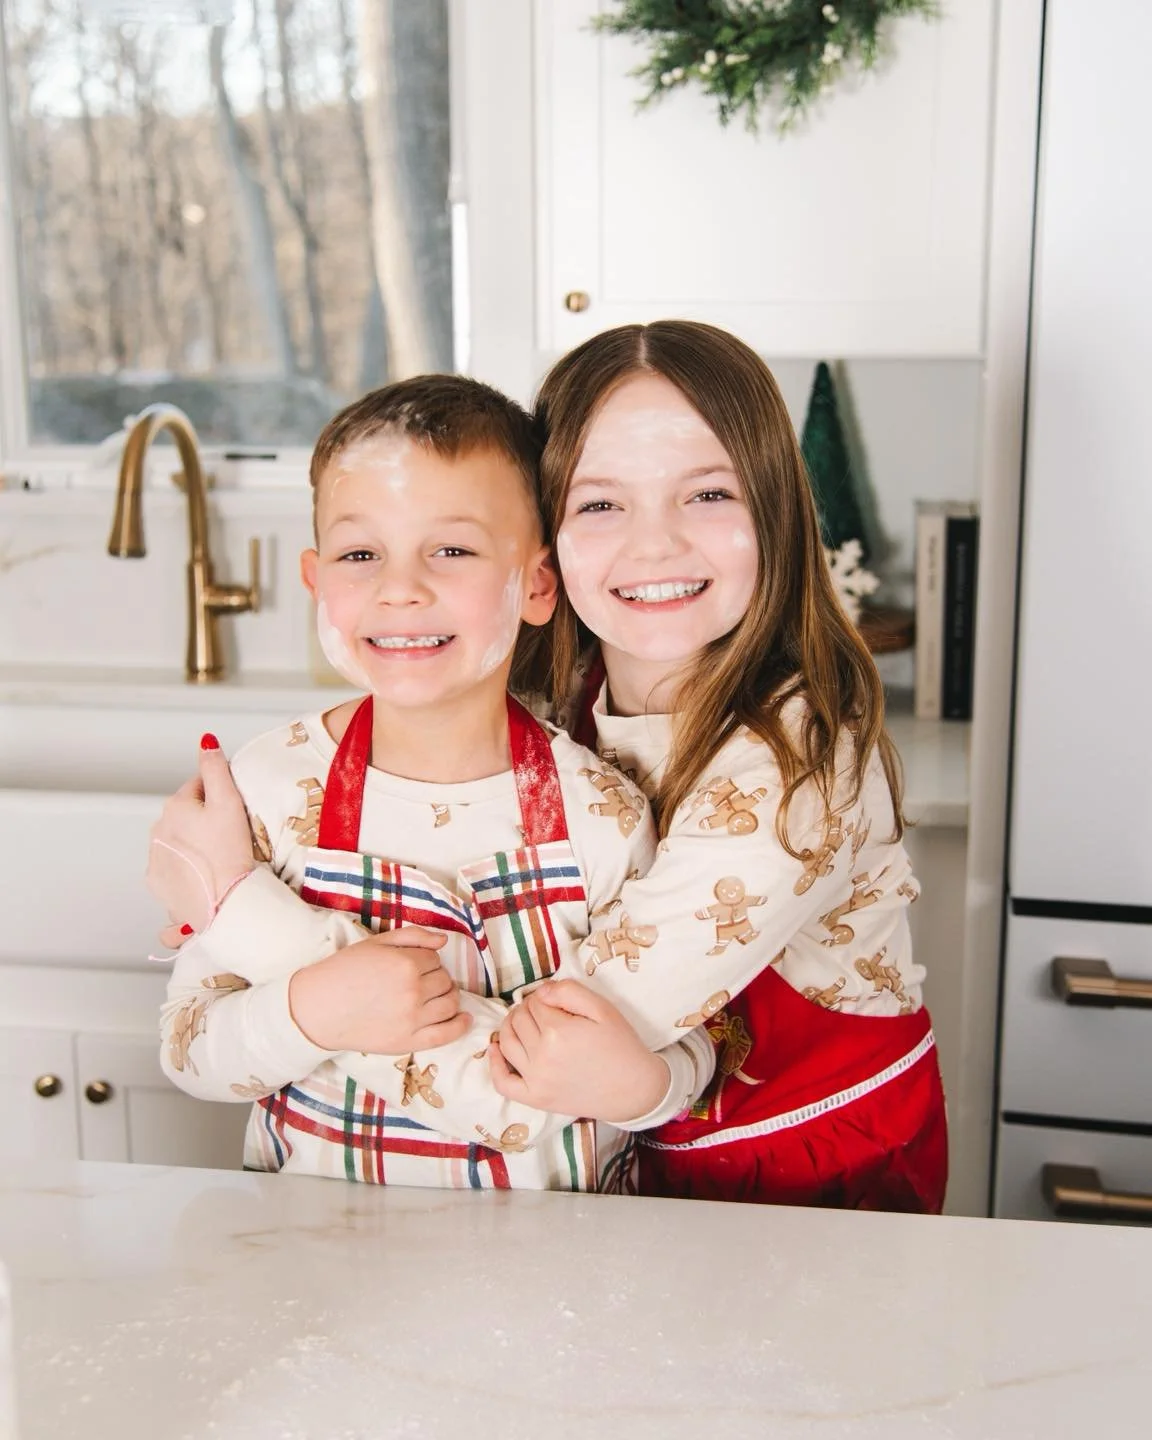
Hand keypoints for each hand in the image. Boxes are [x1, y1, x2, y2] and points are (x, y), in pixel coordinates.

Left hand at [147, 737, 257, 933]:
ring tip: (219, 858)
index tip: (235, 812)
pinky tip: (205, 875)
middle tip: (231, 836)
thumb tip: (205, 741)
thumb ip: (216, 768)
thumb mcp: (229, 803)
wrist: (225, 904)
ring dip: (194, 844)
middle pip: (186, 814)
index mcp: (175, 806)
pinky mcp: (158, 883)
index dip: (220, 795)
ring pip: (178, 841)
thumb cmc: (231, 853)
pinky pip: (173, 869)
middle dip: (204, 820)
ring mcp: (156, 858)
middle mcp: (158, 829)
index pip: (198, 786)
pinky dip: (186, 869)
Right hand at [288, 927, 471, 1053]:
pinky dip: (461, 1026)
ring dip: (448, 997)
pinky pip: (447, 1034)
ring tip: (436, 997)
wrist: (319, 1008)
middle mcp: (414, 991)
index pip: (435, 958)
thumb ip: (414, 936)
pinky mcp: (409, 1041)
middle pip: (445, 980)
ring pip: (450, 1003)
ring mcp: (413, 1018)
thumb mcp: (377, 943)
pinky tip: (465, 1019)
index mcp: (406, 963)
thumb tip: (444, 940)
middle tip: (418, 982)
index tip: (411, 965)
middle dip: (436, 978)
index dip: (425, 960)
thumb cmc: (345, 971)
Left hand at [489, 980, 668, 1122]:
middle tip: (542, 1010)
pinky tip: (495, 1050)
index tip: (554, 1001)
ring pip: (506, 1043)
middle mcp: (542, 1056)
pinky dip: (494, 1065)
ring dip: (509, 1027)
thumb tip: (539, 992)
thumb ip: (568, 991)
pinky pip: (503, 1083)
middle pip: (518, 1020)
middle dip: (527, 1009)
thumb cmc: (621, 1045)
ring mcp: (536, 1081)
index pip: (534, 1003)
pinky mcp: (535, 1099)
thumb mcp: (602, 1008)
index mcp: (558, 1031)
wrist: (633, 1089)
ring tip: (522, 1022)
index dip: (542, 997)